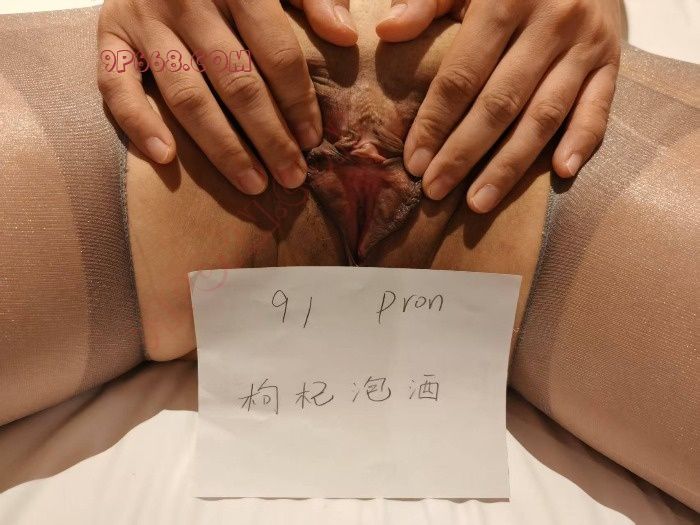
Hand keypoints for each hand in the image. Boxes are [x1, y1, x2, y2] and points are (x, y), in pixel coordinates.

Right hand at [97, 0, 356, 194]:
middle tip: (293, 176)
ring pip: (187, 96)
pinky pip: (115, 85)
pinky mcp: (109, 32)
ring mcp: (144, 18)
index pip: (276, 54)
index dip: (298, 101)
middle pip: (237, 83)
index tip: (313, 139)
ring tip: (253, 183)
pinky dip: (138, 123)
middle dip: (270, 137)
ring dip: (222, 147)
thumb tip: (344, 35)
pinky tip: (166, 159)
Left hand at [377, 0, 621, 212]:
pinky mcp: (612, 61)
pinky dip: (582, 141)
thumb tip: (388, 30)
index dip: (435, 122)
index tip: (415, 161)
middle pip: (499, 103)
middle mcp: (551, 21)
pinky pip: (599, 107)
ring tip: (479, 202)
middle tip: (435, 191)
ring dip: (510, 165)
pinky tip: (561, 173)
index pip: (462, 75)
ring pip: (543, 116)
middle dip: (463, 153)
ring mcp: (586, 43)